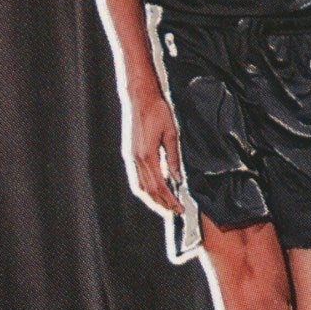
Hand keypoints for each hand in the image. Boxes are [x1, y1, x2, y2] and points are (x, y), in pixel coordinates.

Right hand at [127, 86, 182, 213]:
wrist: (140, 97)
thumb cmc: (158, 111)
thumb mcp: (171, 133)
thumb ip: (173, 158)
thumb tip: (177, 179)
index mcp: (147, 155)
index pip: (159, 186)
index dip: (170, 199)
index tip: (180, 208)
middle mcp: (136, 159)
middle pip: (148, 190)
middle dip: (162, 204)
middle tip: (175, 212)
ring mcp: (131, 157)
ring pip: (140, 186)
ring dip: (152, 199)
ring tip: (165, 206)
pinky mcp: (130, 153)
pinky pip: (137, 177)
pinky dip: (145, 188)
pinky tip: (153, 192)